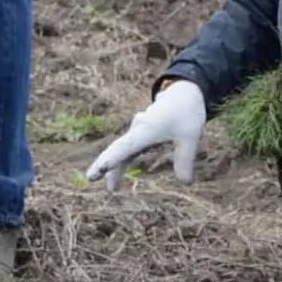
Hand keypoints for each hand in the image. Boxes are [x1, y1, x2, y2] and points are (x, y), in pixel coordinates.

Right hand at [84, 81, 208, 186]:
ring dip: (114, 167)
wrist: (184, 93)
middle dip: (104, 163)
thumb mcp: (190, 137)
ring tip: (111, 189)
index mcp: (147, 129)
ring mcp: (138, 132)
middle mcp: (137, 130)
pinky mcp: (141, 134)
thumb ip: (185, 159)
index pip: (126, 147)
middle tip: (90, 178)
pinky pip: (127, 150)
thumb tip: (185, 183)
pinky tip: (116, 175)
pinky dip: (121, 161)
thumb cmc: (187, 112)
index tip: (101, 169)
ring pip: (120, 151)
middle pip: (117, 148)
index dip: (113, 159)